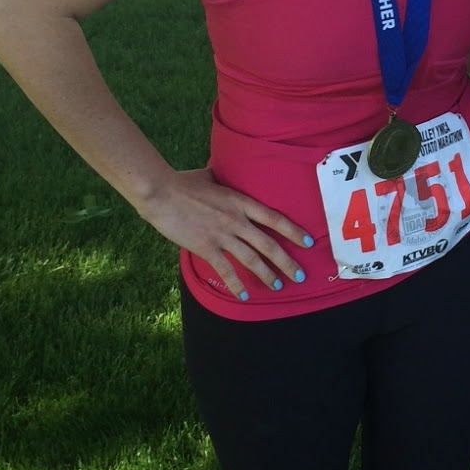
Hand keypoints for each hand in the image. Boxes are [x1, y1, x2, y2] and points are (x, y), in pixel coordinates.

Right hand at [135, 168, 312, 299]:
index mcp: (240, 201)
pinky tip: (244, 295)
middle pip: (268, 244)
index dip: (294, 231)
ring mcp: (222, 235)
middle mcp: (236, 220)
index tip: (309, 242)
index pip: (275, 218)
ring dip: (267, 274)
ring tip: (278, 286)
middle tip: (300, 275)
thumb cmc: (183, 182)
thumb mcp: (212, 177)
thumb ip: (225, 180)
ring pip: (251, 259)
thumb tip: (226, 174)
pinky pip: (225, 270)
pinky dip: (236, 284)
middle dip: (287, 261)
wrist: (161, 192)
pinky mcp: (206, 247)